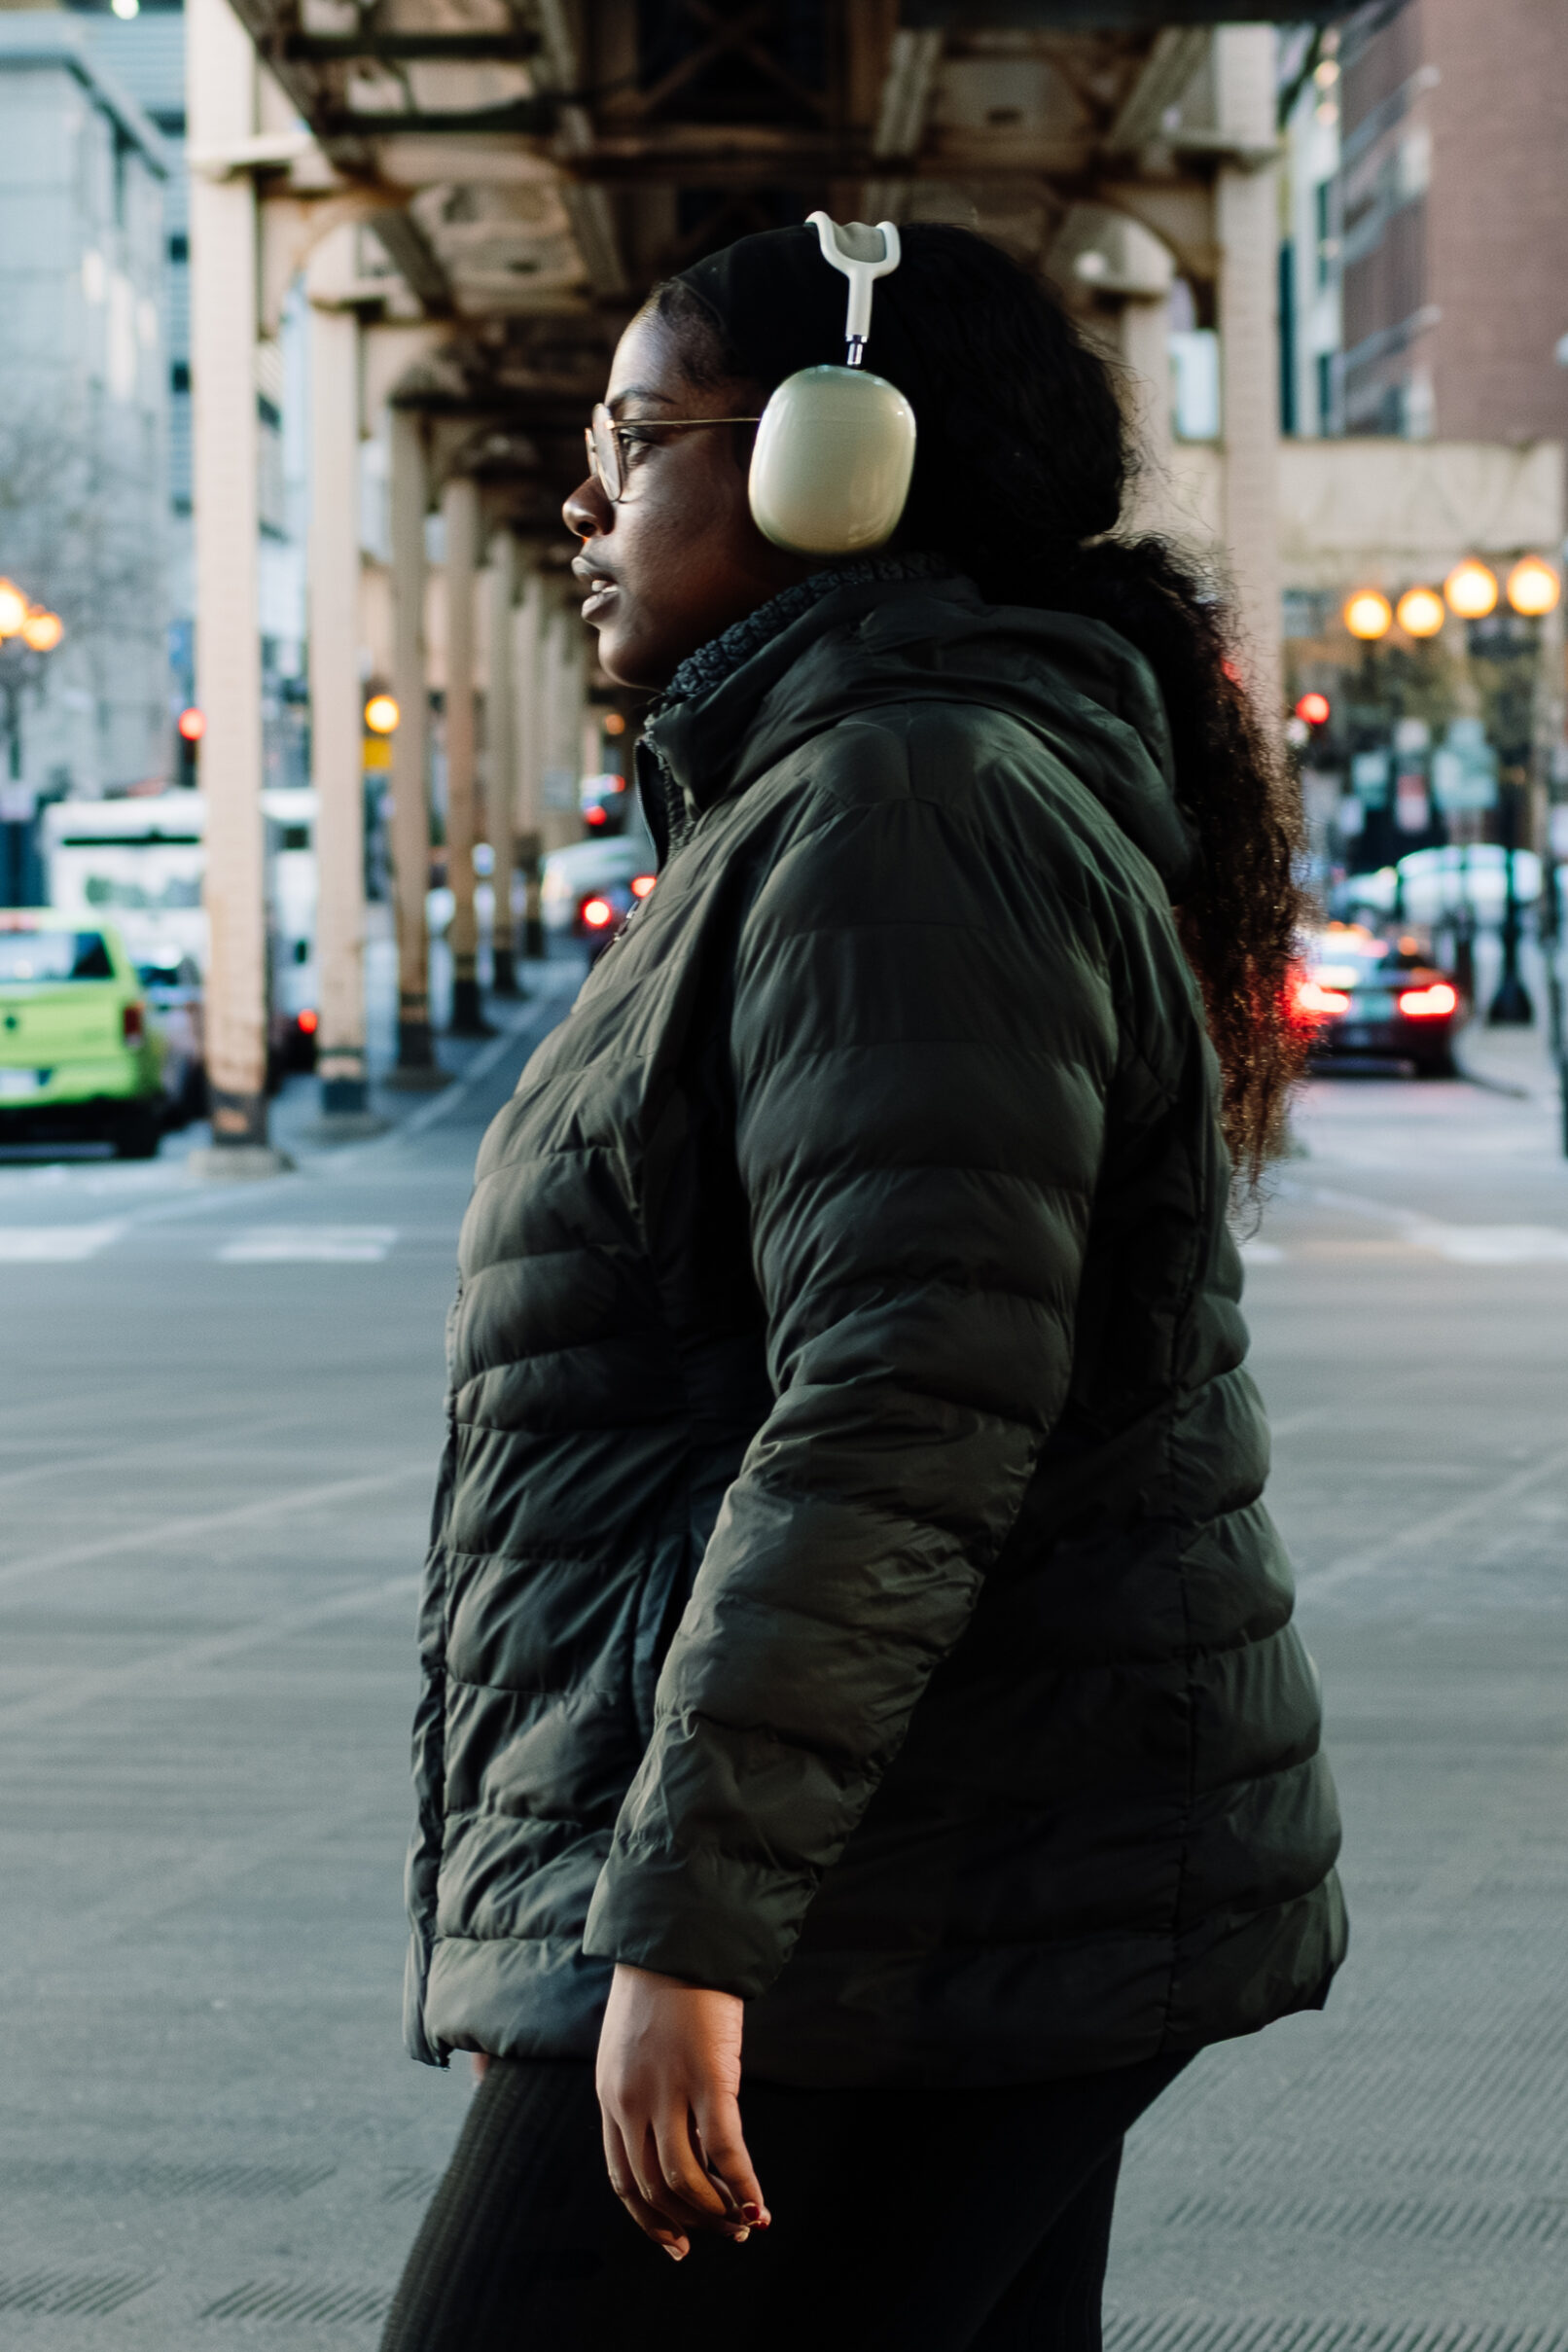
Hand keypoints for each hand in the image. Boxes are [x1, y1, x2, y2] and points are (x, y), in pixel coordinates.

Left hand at [596, 1963, 769, 2260]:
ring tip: (743, 2224)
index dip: (650, 2220)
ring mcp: (669, 2092)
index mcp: (610, 2097)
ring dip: (717, 2213)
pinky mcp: (709, 2079)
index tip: (677, 2244)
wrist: (677, 1939)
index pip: (623, 2180)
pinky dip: (744, 2188)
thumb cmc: (661, 1989)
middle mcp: (632, 2102)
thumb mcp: (630, 2047)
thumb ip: (641, 2092)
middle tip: (723, 2235)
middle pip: (656, 2188)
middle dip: (692, 2222)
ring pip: (687, 2180)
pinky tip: (761, 2207)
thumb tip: (672, 2136)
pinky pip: (726, 2152)